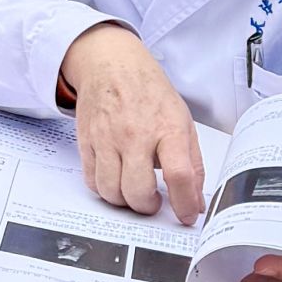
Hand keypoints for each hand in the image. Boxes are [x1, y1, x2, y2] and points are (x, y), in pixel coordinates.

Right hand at [61, 22, 205, 223]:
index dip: (184, 203)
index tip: (185, 215)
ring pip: (111, 191)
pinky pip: (91, 180)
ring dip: (124, 201)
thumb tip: (195, 201)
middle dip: (147, 207)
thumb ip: (192, 163)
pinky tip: (114, 180)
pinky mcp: (86, 141)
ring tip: (132, 193)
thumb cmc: (149, 92)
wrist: (111, 65)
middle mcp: (136, 135)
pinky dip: (103, 189)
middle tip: (152, 203)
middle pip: (138, 190)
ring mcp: (107, 139)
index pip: (179, 175)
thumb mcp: (182, 121)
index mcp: (167, 128)